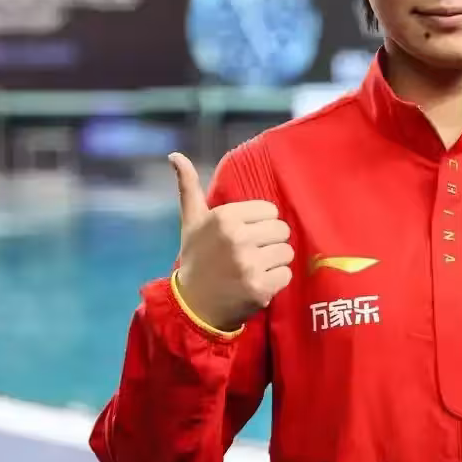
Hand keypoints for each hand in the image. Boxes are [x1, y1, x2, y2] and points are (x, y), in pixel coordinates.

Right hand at [170, 153, 293, 331]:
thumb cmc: (196, 258)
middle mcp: (238, 238)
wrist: (192, 306)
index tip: (244, 236)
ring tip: (253, 268)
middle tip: (250, 254)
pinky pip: (286, 274)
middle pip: (282, 230)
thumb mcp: (191, 221)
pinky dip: (275, 281)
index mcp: (224, 217)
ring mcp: (250, 264)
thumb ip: (188, 186)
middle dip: (269, 242)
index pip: (270, 211)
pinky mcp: (260, 288)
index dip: (260, 224)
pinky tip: (256, 283)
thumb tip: (175, 156)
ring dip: (274, 262)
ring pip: (287, 252)